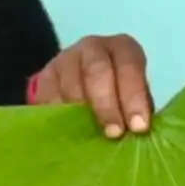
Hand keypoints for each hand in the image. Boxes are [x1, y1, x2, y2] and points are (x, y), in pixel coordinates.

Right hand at [30, 34, 157, 136]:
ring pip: (70, 85)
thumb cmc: (119, 96)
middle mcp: (94, 47)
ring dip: (81, 114)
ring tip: (90, 138)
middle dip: (107, 105)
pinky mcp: (45, 76)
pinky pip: (48, 96)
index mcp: (123, 48)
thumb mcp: (134, 97)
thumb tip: (139, 134)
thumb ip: (138, 111)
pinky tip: (67, 132)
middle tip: (114, 134)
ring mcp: (65, 59)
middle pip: (97, 71)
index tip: (138, 127)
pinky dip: (58, 116)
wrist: (83, 88)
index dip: (134, 97)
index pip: (130, 66)